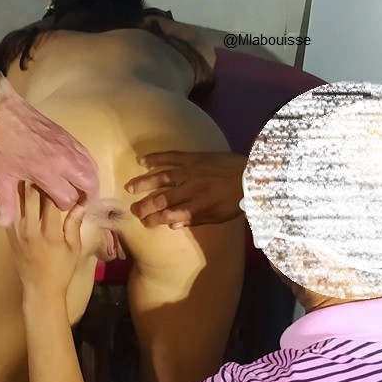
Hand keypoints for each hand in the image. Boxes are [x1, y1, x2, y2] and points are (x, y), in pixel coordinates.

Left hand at [0, 82, 98, 225]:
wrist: (1, 112)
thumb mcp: (0, 177)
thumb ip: (6, 202)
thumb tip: (5, 224)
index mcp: (47, 173)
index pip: (69, 199)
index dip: (64, 207)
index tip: (56, 206)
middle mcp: (65, 162)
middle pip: (90, 185)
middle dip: (87, 199)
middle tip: (80, 204)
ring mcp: (70, 147)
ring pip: (93, 169)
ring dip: (91, 183)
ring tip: (83, 191)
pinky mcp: (70, 137)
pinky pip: (88, 156)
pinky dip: (89, 168)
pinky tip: (80, 172)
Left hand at [6, 183, 85, 297]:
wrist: (40, 289)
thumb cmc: (62, 269)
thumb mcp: (74, 247)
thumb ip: (74, 223)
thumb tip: (81, 202)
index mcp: (49, 233)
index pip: (51, 200)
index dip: (56, 185)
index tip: (60, 174)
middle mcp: (31, 229)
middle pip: (30, 195)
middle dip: (37, 180)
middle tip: (42, 166)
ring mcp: (17, 231)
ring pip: (18, 200)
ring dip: (25, 186)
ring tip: (30, 172)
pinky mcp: (9, 234)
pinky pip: (10, 211)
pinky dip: (15, 199)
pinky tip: (20, 190)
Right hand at [125, 151, 247, 227]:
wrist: (252, 175)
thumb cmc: (236, 200)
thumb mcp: (218, 217)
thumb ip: (194, 220)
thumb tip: (170, 224)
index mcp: (198, 206)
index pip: (169, 215)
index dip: (154, 219)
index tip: (144, 222)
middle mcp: (192, 189)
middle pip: (162, 198)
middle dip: (144, 205)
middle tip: (132, 210)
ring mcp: (192, 171)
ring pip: (162, 176)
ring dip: (143, 182)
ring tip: (129, 187)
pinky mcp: (194, 157)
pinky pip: (171, 156)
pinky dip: (156, 158)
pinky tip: (142, 161)